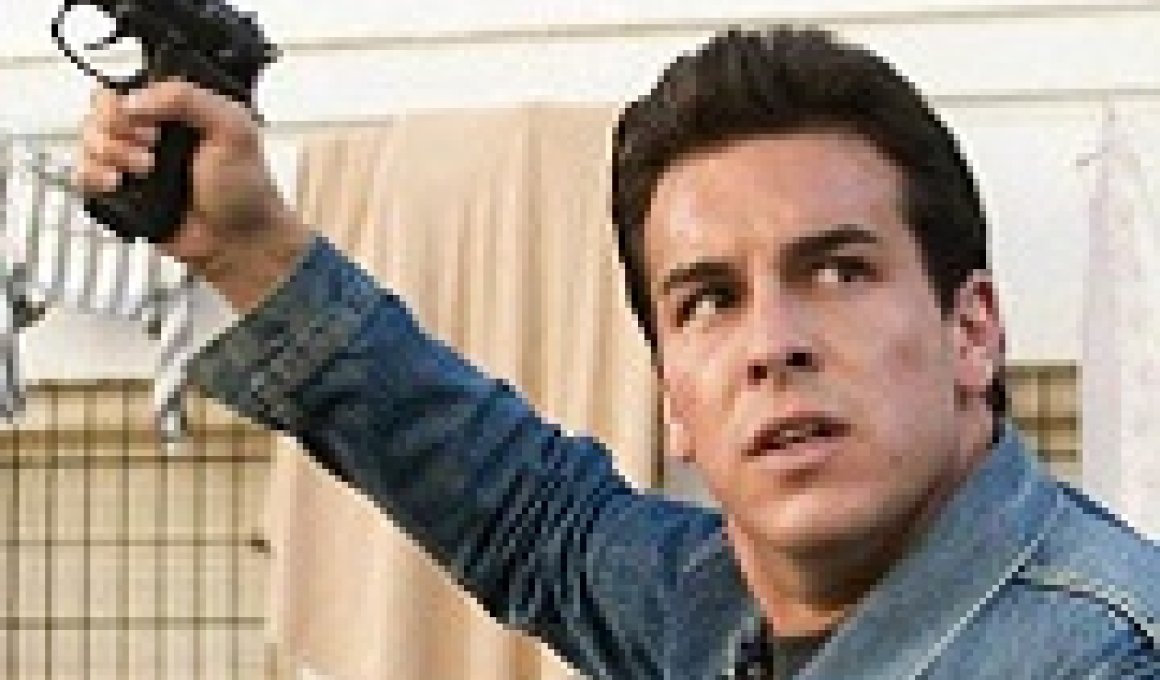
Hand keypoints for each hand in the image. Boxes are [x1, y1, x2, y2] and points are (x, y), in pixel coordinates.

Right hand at [75, 78, 310, 308]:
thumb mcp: (231, 129)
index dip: (125, 103)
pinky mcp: (121, 194)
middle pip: (99, 114)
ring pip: (88, 143)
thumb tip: (132, 101)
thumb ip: (188, 99)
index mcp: (174, 111)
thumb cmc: (244, 186)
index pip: (126, 89)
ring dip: (107, 154)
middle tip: (149, 151)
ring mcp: (132, 164)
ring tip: (142, 171)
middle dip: (115, 131)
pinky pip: (82, 177)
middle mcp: (149, 134)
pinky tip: (115, 183)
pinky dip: (90, 176)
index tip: (148, 126)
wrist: (239, 241)